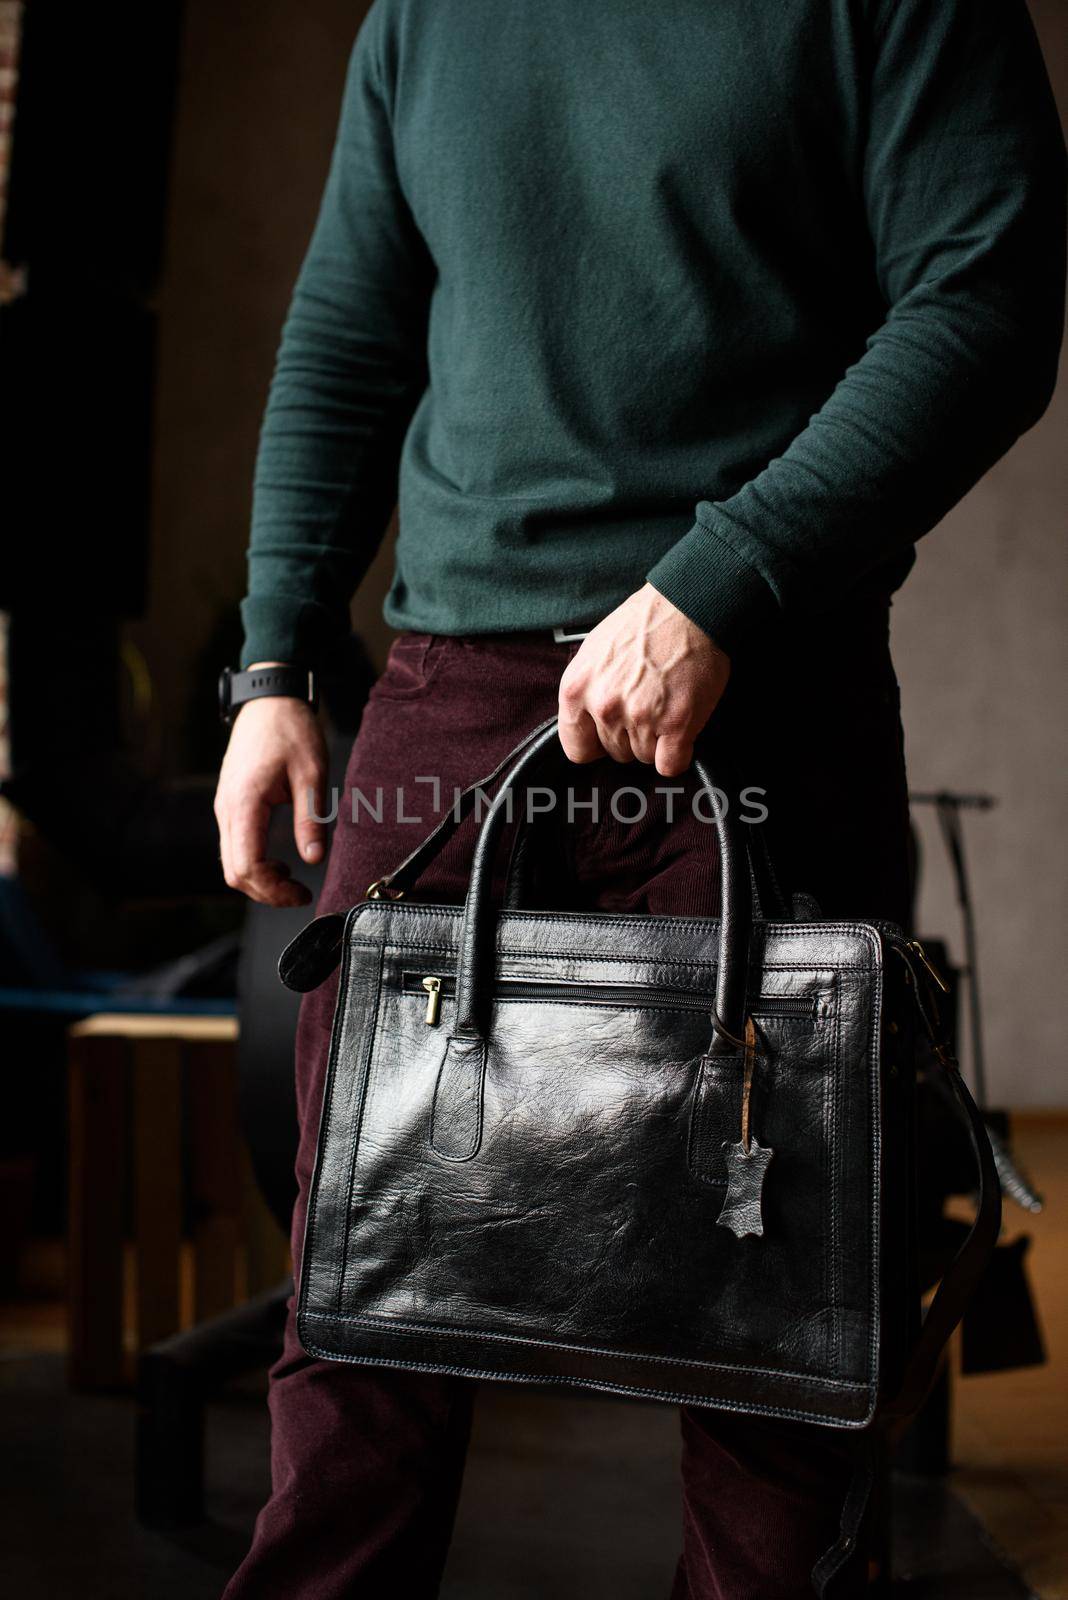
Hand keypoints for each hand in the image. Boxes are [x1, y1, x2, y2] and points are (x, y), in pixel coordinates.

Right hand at [214, 669, 328, 905]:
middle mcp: (226, 809)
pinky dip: (254, 862)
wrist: (270, 698)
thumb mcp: (312, 773)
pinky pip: (234, 846)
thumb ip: (310, 818)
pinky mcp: (229, 805)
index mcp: (244, 803)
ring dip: (260, 879)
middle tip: (299, 894)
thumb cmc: (291, 729)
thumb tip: (314, 859)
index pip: (246, 866)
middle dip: (266, 891)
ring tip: (292, 879)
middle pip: (234, 872)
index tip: (302, 893)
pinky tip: (280, 861)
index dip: (272, 889)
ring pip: (231, 862)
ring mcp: (224, 807)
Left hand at [558, 584, 729, 776]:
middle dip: (630, 736)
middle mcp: (605, 706)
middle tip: (647, 705)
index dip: (596, 744)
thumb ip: (586, 691)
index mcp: (577, 688)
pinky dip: (677, 755)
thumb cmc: (644, 624)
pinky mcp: (677, 723)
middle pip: (614, 753)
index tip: (608, 736)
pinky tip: (681, 730)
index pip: (577, 748)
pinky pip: (670, 765)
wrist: (689, 606)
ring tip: (665, 705)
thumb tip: (587, 726)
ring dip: (656, 741)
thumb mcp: (594, 652)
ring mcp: (641, 716)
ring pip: (643, 758)